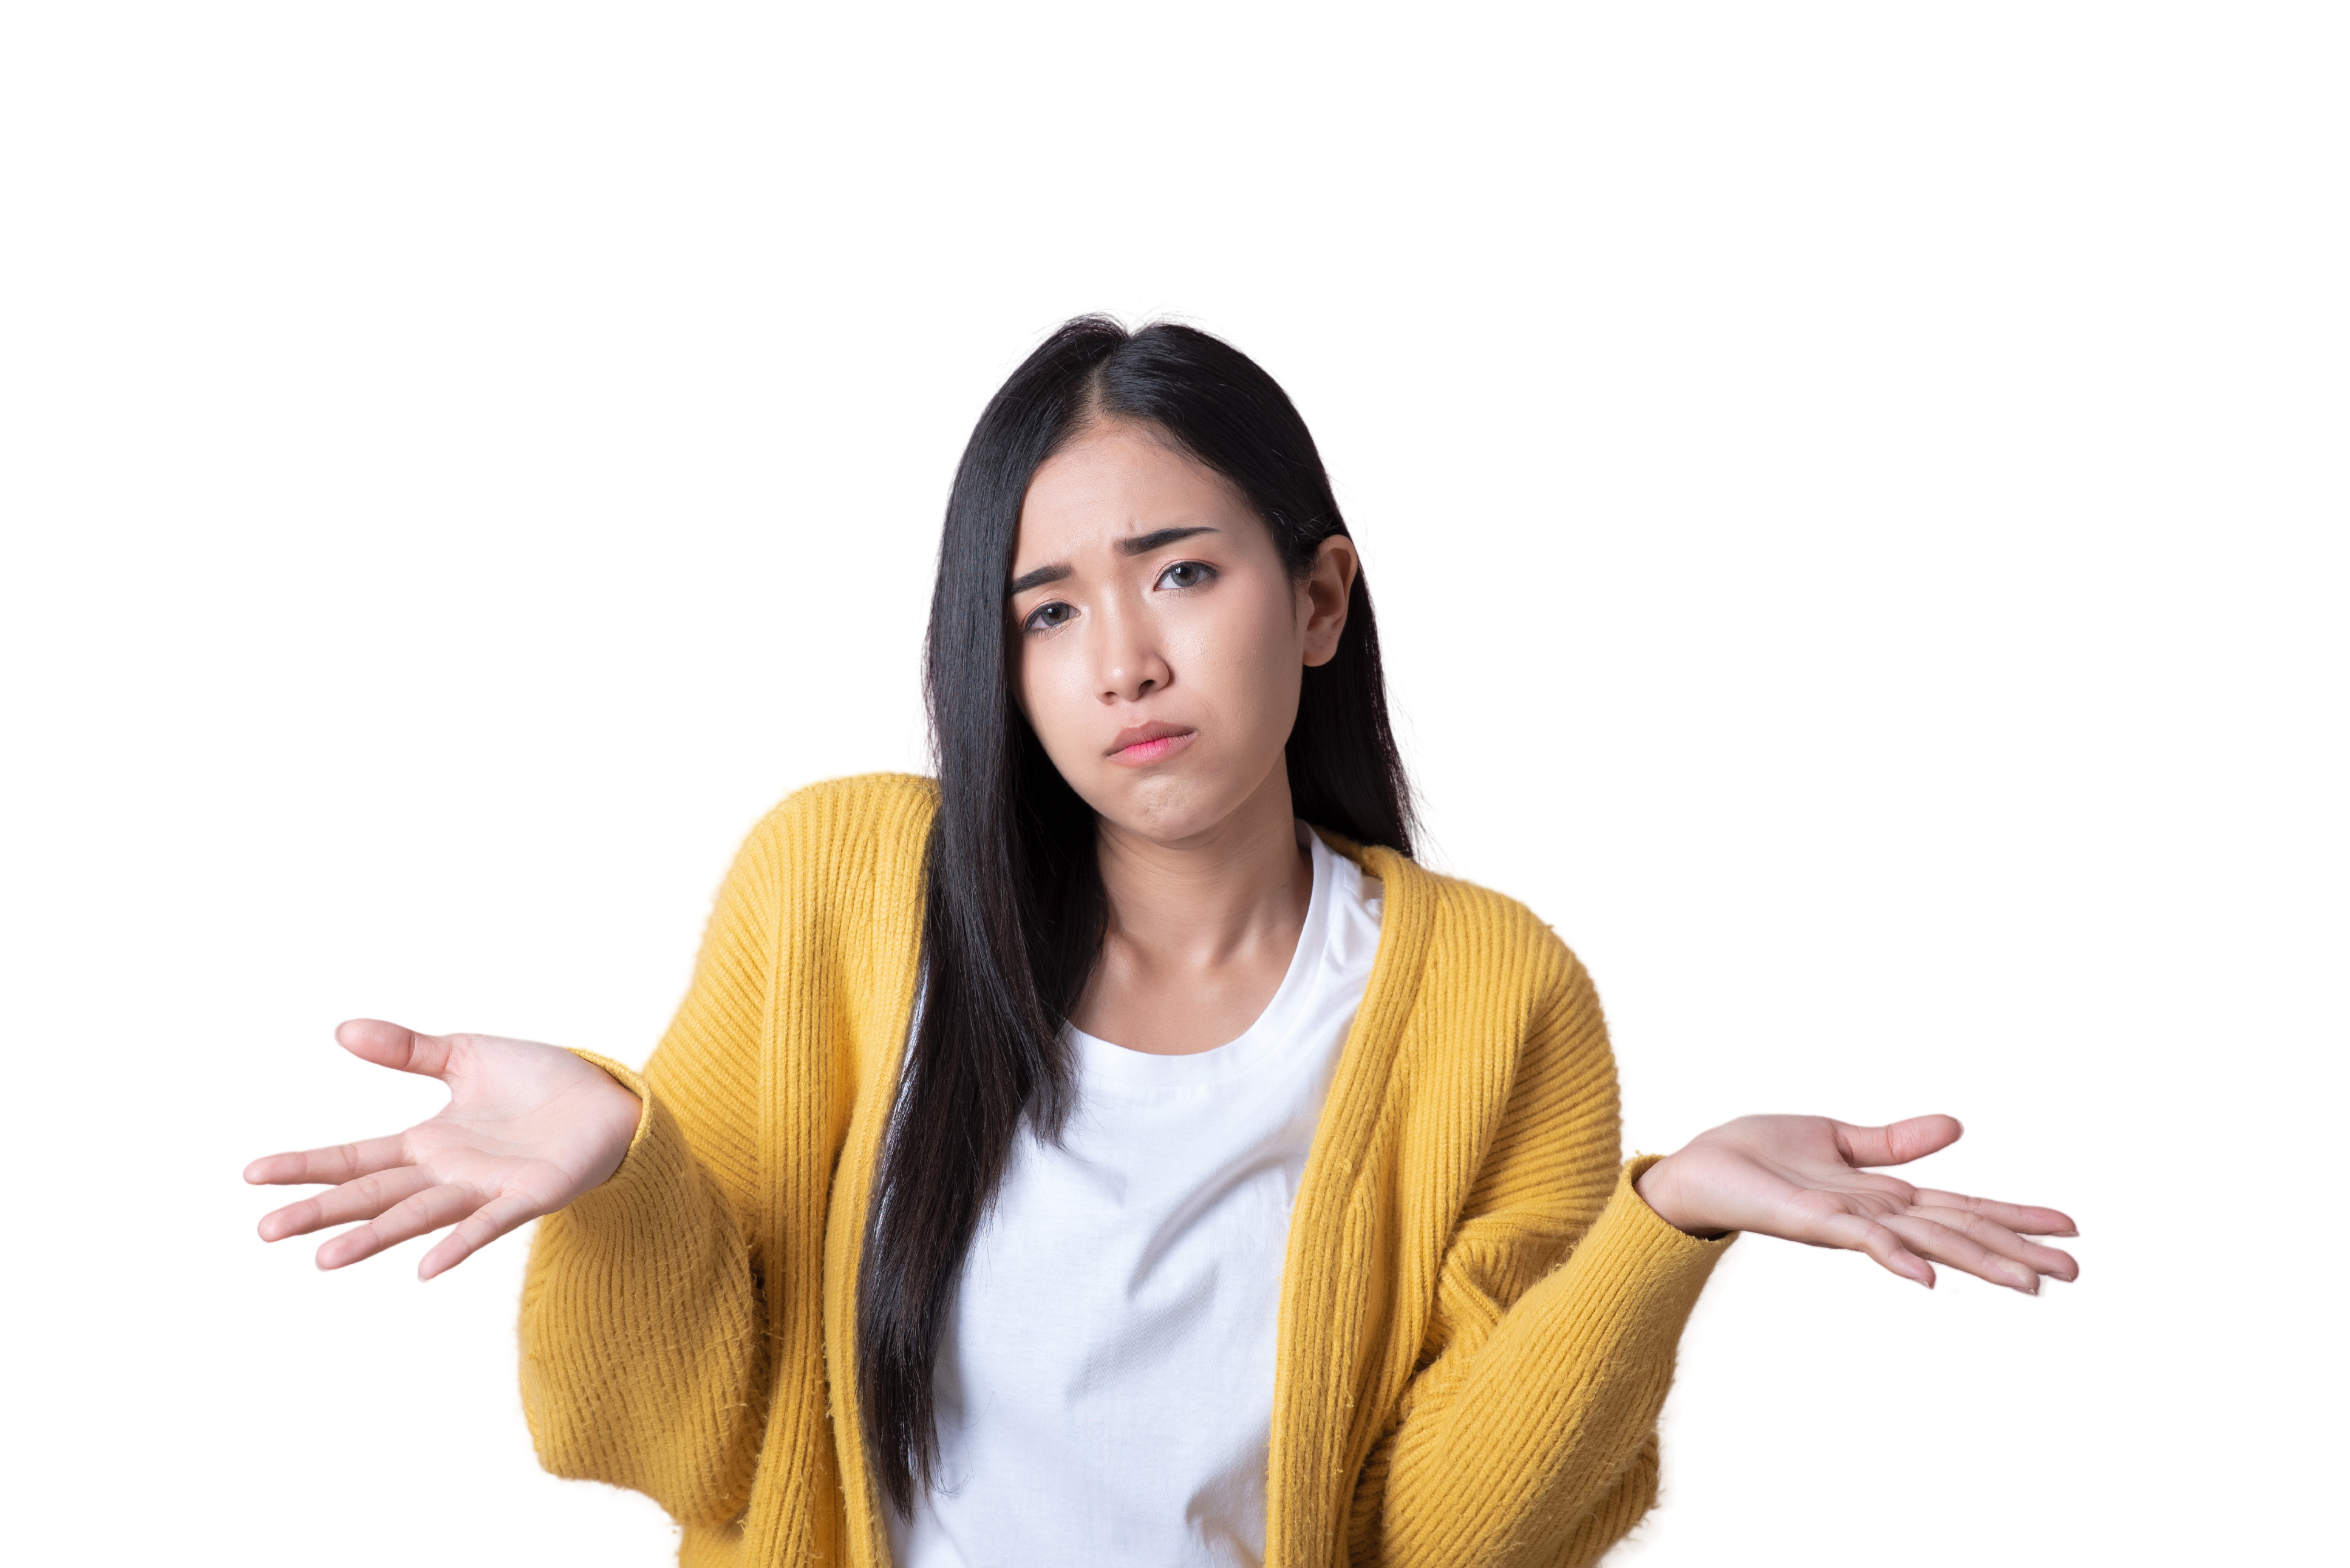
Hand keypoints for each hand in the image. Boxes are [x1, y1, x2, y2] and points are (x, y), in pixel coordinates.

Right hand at [245, 1019, 643, 1278]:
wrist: (609, 1097)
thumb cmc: (540, 1081)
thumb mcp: (467, 1055)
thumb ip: (408, 1050)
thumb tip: (342, 1029)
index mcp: (428, 1143)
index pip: (354, 1158)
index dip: (306, 1166)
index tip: (252, 1173)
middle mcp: (448, 1174)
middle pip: (372, 1196)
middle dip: (321, 1212)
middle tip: (266, 1230)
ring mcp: (486, 1190)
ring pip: (418, 1216)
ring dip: (373, 1238)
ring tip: (324, 1259)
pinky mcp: (530, 1196)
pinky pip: (488, 1224)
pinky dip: (458, 1244)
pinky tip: (426, 1267)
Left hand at [1633, 1114, 2077, 1292]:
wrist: (1696, 1169)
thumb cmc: (1757, 1157)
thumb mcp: (1837, 1139)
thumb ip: (1894, 1142)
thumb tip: (1958, 1125)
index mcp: (1884, 1195)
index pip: (1963, 1206)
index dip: (2015, 1215)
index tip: (2071, 1226)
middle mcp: (1875, 1215)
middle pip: (1958, 1232)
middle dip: (2016, 1249)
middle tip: (2077, 1270)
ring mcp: (1847, 1224)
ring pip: (1925, 1243)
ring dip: (1977, 1261)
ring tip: (2031, 1281)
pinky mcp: (1812, 1222)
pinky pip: (1862, 1241)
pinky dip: (1897, 1257)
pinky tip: (1930, 1278)